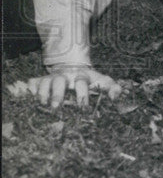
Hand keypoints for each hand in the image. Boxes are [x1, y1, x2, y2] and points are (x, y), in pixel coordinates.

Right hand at [6, 65, 121, 107]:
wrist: (71, 69)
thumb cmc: (89, 80)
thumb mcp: (102, 81)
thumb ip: (113, 87)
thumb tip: (117, 96)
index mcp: (83, 76)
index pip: (82, 82)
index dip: (82, 94)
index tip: (83, 108)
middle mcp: (66, 76)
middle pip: (59, 81)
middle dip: (59, 94)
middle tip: (57, 107)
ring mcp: (52, 78)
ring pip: (46, 82)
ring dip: (44, 93)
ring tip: (43, 106)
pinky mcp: (40, 81)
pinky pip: (33, 84)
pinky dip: (31, 91)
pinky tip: (30, 100)